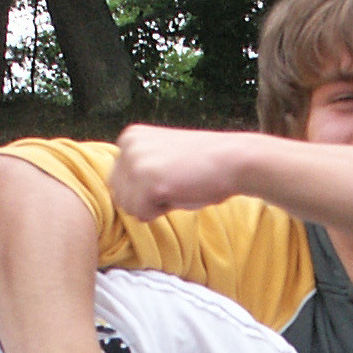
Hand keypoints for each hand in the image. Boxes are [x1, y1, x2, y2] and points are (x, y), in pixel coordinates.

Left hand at [111, 125, 250, 220]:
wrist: (233, 160)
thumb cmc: (201, 164)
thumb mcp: (160, 157)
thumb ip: (138, 169)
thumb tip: (121, 198)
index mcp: (129, 137)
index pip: (119, 182)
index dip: (145, 188)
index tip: (170, 174)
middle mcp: (127, 145)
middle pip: (121, 196)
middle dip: (146, 199)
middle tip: (175, 182)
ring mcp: (137, 163)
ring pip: (130, 208)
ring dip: (154, 206)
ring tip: (177, 185)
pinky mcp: (149, 183)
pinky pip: (143, 215)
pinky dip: (163, 211)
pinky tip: (181, 191)